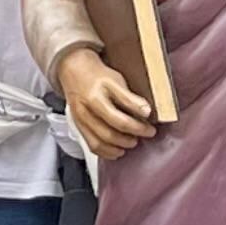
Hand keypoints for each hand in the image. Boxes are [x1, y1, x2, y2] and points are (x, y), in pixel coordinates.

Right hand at [57, 44, 156, 161]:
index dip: (139, 124)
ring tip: (133, 141)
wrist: (75, 73)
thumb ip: (130, 97)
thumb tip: (146, 112)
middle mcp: (86, 109)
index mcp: (97, 96)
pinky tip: (118, 150)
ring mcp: (81, 120)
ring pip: (101, 141)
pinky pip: (92, 145)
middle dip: (132, 136)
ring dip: (120, 145)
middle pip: (111, 131)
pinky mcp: (79, 127)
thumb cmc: (97, 77)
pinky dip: (107, 152)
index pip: (120, 116)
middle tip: (145, 133)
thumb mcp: (116, 80)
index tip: (151, 124)